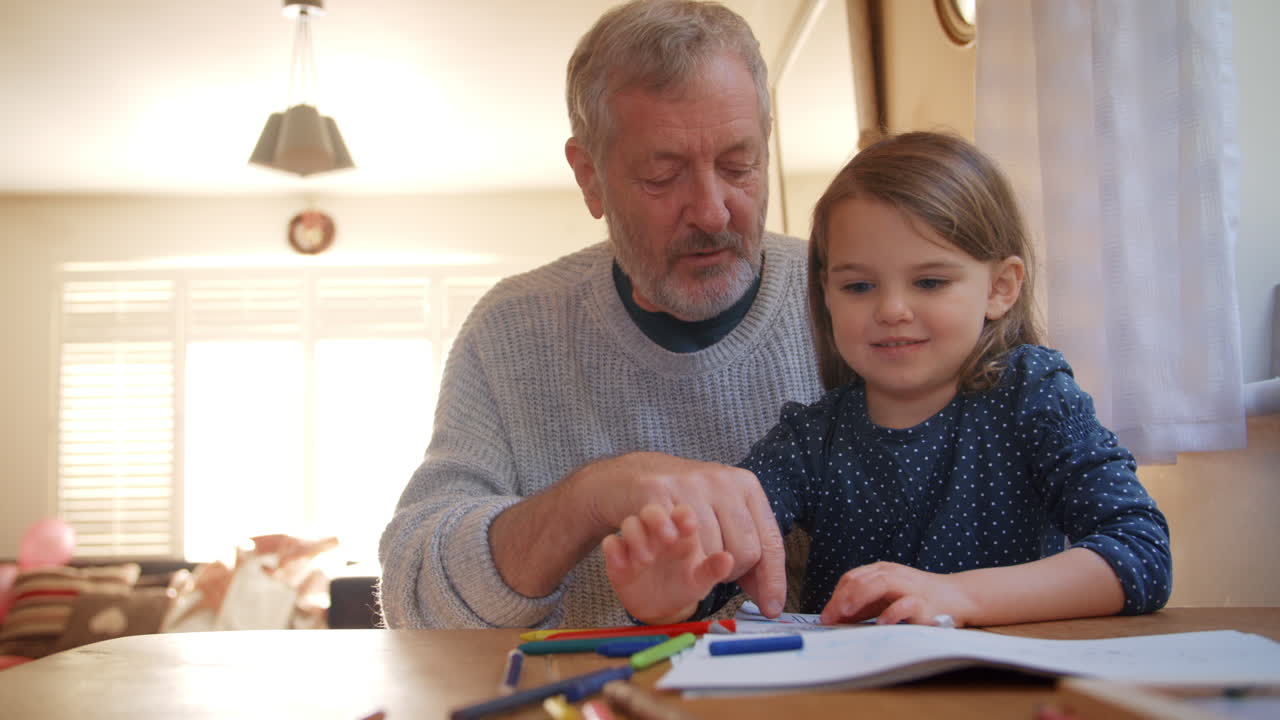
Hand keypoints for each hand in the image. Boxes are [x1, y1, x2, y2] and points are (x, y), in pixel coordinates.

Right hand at [573, 452, 785, 616]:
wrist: (634, 472)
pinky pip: (672, 540)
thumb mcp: (723, 515)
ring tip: (686, 555)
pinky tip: (663, 550)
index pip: (769, 541)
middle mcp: (722, 481)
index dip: (772, 580)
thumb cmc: (684, 500)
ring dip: (699, 565)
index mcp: (745, 485)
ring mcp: (689, 484)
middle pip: (744, 551)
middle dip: (731, 573)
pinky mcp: (656, 491)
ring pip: (710, 550)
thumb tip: (770, 599)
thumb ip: (748, 551)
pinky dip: (668, 553)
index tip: (771, 608)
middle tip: (712, 566)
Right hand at [602, 504, 733, 623]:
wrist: (659, 597)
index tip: (689, 525)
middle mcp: (659, 531)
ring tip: (646, 558)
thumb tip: (729, 560)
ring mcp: (638, 540)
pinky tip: (623, 565)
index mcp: (684, 530)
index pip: (683, 512)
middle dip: (658, 521)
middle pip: (654, 511)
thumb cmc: (685, 578)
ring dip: (636, 536)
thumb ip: (713, 569)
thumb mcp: (701, 576)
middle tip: (667, 538)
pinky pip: (611, 544)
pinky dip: (614, 552)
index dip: (684, 517)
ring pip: (631, 523)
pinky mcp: (618, 554)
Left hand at [819, 561, 976, 626]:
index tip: (825, 616)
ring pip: (879, 584)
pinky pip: (905, 604)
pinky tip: (880, 624)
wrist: (957, 597)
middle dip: (841, 600)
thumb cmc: (918, 598)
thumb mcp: (886, 598)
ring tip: (845, 613)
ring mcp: (908, 586)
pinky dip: (891, 613)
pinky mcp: (922, 602)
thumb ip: (864, 605)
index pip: (851, 578)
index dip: (835, 596)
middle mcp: (893, 574)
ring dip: (859, 597)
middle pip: (860, 580)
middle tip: (829, 619)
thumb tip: (836, 617)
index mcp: (882, 571)